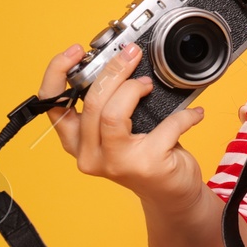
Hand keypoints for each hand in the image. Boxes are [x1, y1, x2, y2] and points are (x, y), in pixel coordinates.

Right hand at [39, 41, 207, 210]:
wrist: (171, 195)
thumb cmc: (144, 156)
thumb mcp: (116, 132)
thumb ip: (108, 105)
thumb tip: (121, 62)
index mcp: (76, 142)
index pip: (52, 104)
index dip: (57, 73)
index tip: (76, 51)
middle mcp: (89, 156)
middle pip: (92, 102)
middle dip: (114, 70)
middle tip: (132, 54)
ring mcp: (116, 163)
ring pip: (113, 114)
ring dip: (134, 89)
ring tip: (149, 85)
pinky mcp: (146, 165)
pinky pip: (166, 126)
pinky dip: (184, 115)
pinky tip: (194, 114)